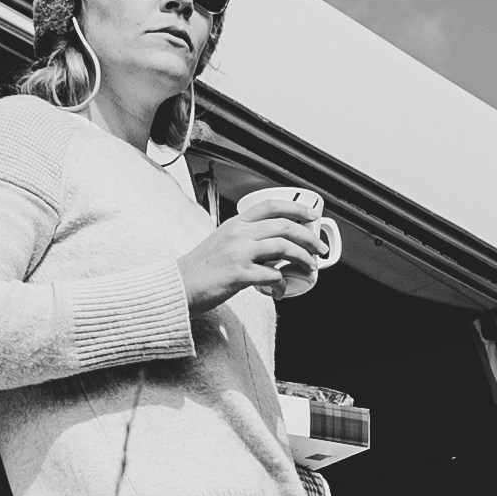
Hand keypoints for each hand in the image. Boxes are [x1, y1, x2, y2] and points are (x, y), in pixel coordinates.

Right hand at [182, 197, 337, 311]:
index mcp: (235, 223)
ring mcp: (239, 253)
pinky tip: (282, 290)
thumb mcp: (222, 242)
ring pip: (283, 248)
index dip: (296, 208)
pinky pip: (272, 276)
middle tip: (319, 248)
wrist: (178, 286)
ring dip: (303, 258)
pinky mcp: (239, 275)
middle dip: (309, 237)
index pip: (271, 205)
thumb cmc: (200, 269)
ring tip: (309, 267)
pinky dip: (283, 284)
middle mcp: (238, 234)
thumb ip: (246, 239)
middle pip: (284, 226)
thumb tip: (275, 246)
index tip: (312, 216)